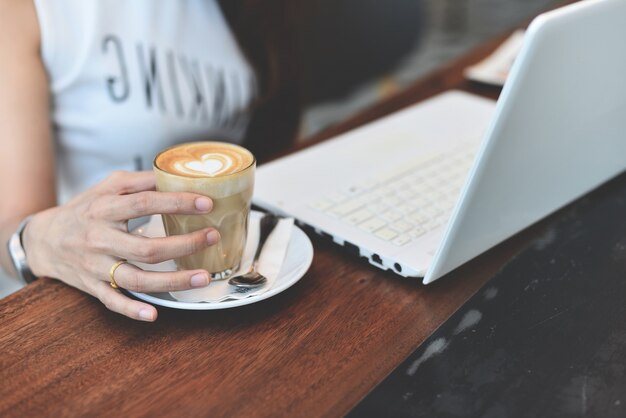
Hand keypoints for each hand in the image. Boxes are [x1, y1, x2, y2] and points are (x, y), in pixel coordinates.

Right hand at [22, 171, 219, 321]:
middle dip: (185, 244)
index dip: (177, 203)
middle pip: (147, 247)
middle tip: (213, 237)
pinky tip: (154, 313)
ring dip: (173, 281)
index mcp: (104, 209)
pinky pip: (112, 301)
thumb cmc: (85, 210)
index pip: (145, 203)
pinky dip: (131, 309)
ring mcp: (95, 266)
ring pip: (136, 278)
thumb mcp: (107, 187)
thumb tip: (175, 175)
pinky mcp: (92, 286)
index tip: (206, 204)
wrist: (43, 239)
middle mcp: (99, 238)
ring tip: (204, 277)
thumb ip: (140, 181)